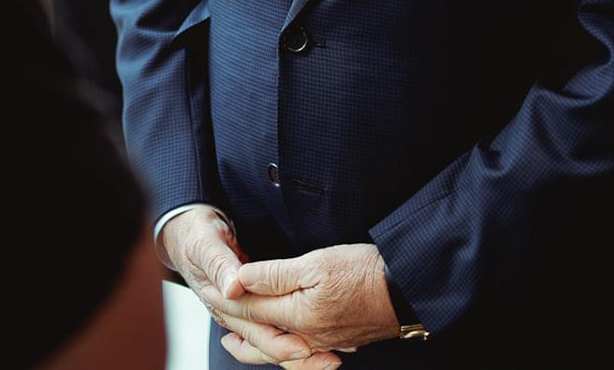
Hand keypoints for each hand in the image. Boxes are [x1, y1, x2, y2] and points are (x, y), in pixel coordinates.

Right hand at [160, 208, 329, 366]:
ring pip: (273, 341)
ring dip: (301, 353)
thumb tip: (233, 288)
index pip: (252, 329)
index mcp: (220, 303)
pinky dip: (296, 336)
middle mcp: (232, 315)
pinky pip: (276, 328)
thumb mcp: (205, 244)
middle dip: (298, 354)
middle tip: (329, 360)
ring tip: (330, 359)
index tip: (304, 347)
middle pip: (267, 343)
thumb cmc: (195, 236)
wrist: (184, 232)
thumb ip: (220, 265)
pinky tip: (319, 342)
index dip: (278, 341)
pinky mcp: (253, 306)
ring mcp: (243, 312)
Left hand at [217, 244, 400, 356]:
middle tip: (209, 303)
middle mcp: (306, 337)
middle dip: (231, 318)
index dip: (226, 296)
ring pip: (275, 349)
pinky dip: (275, 346)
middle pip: (258, 332)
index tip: (205, 285)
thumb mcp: (316, 263)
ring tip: (230, 338)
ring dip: (249, 342)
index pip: (250, 309)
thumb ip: (273, 274)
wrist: (408, 288)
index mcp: (297, 316)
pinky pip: (295, 350)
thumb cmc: (365, 271)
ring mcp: (322, 342)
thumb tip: (238, 280)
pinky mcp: (335, 340)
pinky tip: (274, 341)